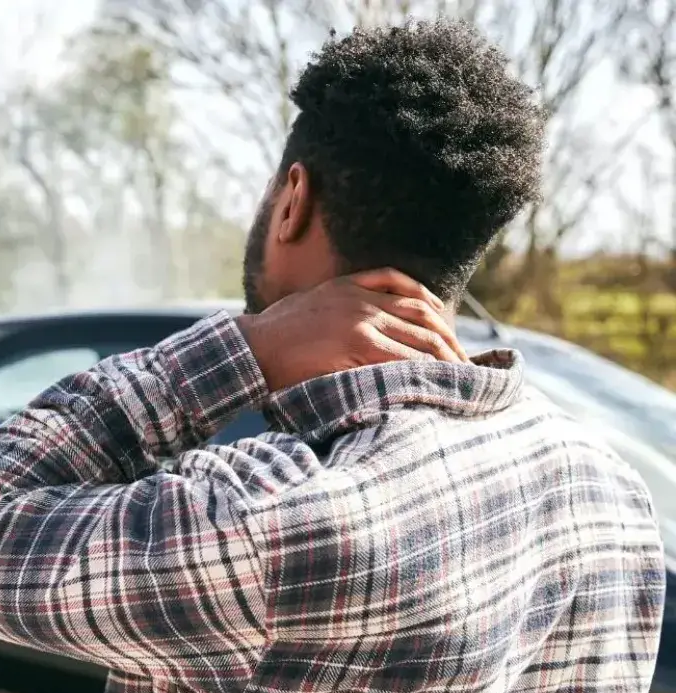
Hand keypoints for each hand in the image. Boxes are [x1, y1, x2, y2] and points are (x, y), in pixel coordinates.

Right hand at [235, 268, 468, 391]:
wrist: (251, 348)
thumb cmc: (274, 336)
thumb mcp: (309, 307)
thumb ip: (340, 308)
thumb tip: (364, 330)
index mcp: (350, 285)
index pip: (409, 292)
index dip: (436, 314)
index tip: (448, 335)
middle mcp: (361, 299)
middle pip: (423, 314)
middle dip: (449, 340)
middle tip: (465, 363)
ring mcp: (361, 320)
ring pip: (419, 336)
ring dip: (444, 359)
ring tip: (460, 378)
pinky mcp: (357, 344)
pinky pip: (402, 357)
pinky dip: (423, 370)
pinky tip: (435, 381)